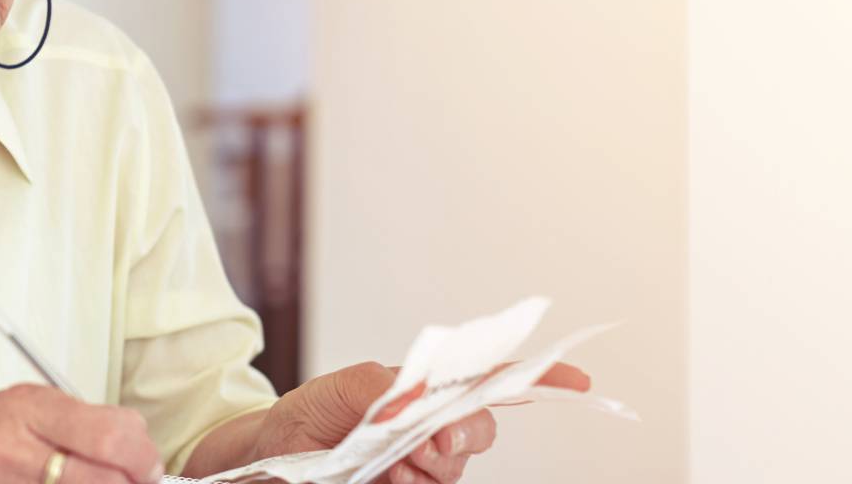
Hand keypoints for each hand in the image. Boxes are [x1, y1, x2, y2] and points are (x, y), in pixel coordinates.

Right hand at [0, 383, 163, 483]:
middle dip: (134, 483)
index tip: (148, 464)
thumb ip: (72, 419)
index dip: (144, 456)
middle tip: (137, 482)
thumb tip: (130, 439)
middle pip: (108, 476)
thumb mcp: (18, 404)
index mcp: (28, 409)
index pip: (114, 435)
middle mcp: (17, 448)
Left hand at [249, 360, 591, 483]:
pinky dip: (406, 483)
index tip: (579, 381)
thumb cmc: (310, 413)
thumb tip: (421, 401)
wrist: (272, 454)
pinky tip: (379, 476)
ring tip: (378, 461)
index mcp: (426, 389)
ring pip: (452, 471)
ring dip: (419, 467)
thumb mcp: (343, 387)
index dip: (539, 377)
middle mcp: (433, 428)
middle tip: (420, 443)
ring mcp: (422, 465)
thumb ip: (386, 389)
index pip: (489, 380)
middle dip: (458, 437)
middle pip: (480, 432)